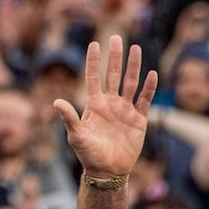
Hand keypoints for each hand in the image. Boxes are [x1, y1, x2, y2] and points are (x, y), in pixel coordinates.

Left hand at [54, 36, 156, 177]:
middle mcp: (110, 104)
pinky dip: (149, 88)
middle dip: (114, 57)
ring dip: (133, 67)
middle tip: (115, 37)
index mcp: (94, 105)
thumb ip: (69, 118)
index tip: (93, 44)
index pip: (94, 78)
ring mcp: (125, 110)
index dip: (94, 62)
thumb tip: (56, 101)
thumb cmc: (88, 155)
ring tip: (135, 49)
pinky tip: (152, 74)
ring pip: (130, 83)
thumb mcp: (76, 136)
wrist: (107, 171)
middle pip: (113, 75)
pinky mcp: (139, 119)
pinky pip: (145, 100)